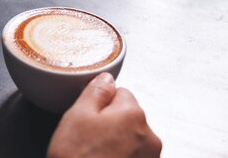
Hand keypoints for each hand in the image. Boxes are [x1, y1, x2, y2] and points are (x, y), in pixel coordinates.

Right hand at [46, 73, 161, 157]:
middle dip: (110, 124)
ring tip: (94, 155)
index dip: (100, 103)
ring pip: (130, 139)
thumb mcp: (77, 115)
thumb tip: (107, 77)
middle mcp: (150, 137)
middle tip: (87, 139)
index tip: (88, 117)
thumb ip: (96, 90)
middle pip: (128, 117)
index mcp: (134, 114)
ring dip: (115, 143)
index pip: (120, 92)